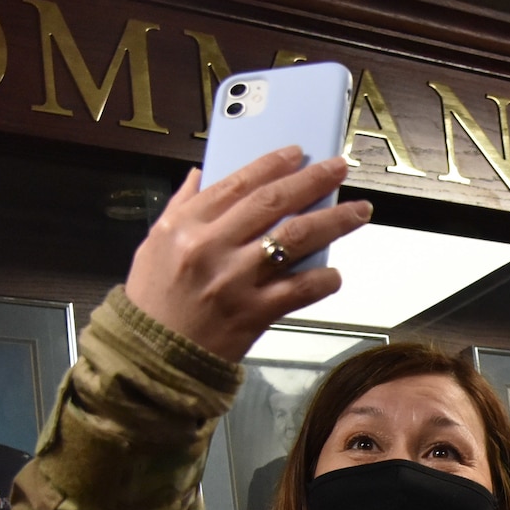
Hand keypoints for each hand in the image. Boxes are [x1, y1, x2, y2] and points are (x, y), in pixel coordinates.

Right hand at [123, 146, 372, 362]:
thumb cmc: (154, 301)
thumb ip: (181, 206)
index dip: (273, 163)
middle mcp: (212, 247)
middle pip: (273, 202)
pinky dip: (323, 279)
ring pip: (296, 239)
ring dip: (334, 221)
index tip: (298, 152)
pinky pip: (300, 289)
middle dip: (313, 180)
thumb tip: (201, 174)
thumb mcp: (154, 245)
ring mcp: (235, 280)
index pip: (238, 182)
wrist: (151, 356)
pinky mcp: (254, 313)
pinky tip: (335, 273)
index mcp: (185, 225)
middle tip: (339, 167)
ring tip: (359, 210)